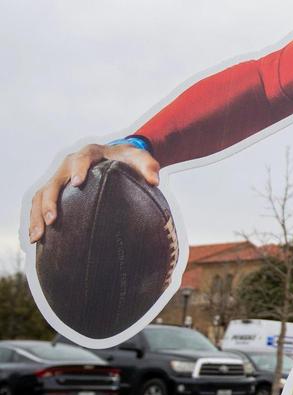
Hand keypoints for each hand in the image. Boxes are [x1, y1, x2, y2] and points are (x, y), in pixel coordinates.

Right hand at [28, 143, 159, 242]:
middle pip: (53, 181)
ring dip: (37, 215)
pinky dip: (36, 220)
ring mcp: (60, 178)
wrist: (117, 157)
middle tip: (52, 219)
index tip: (77, 183)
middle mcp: (69, 165)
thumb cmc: (128, 159)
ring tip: (37, 238)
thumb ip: (149, 166)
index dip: (77, 170)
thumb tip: (155, 181)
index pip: (80, 159)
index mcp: (89, 154)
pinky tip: (38, 240)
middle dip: (50, 200)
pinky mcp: (57, 190)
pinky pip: (40, 204)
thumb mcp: (140, 158)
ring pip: (41, 195)